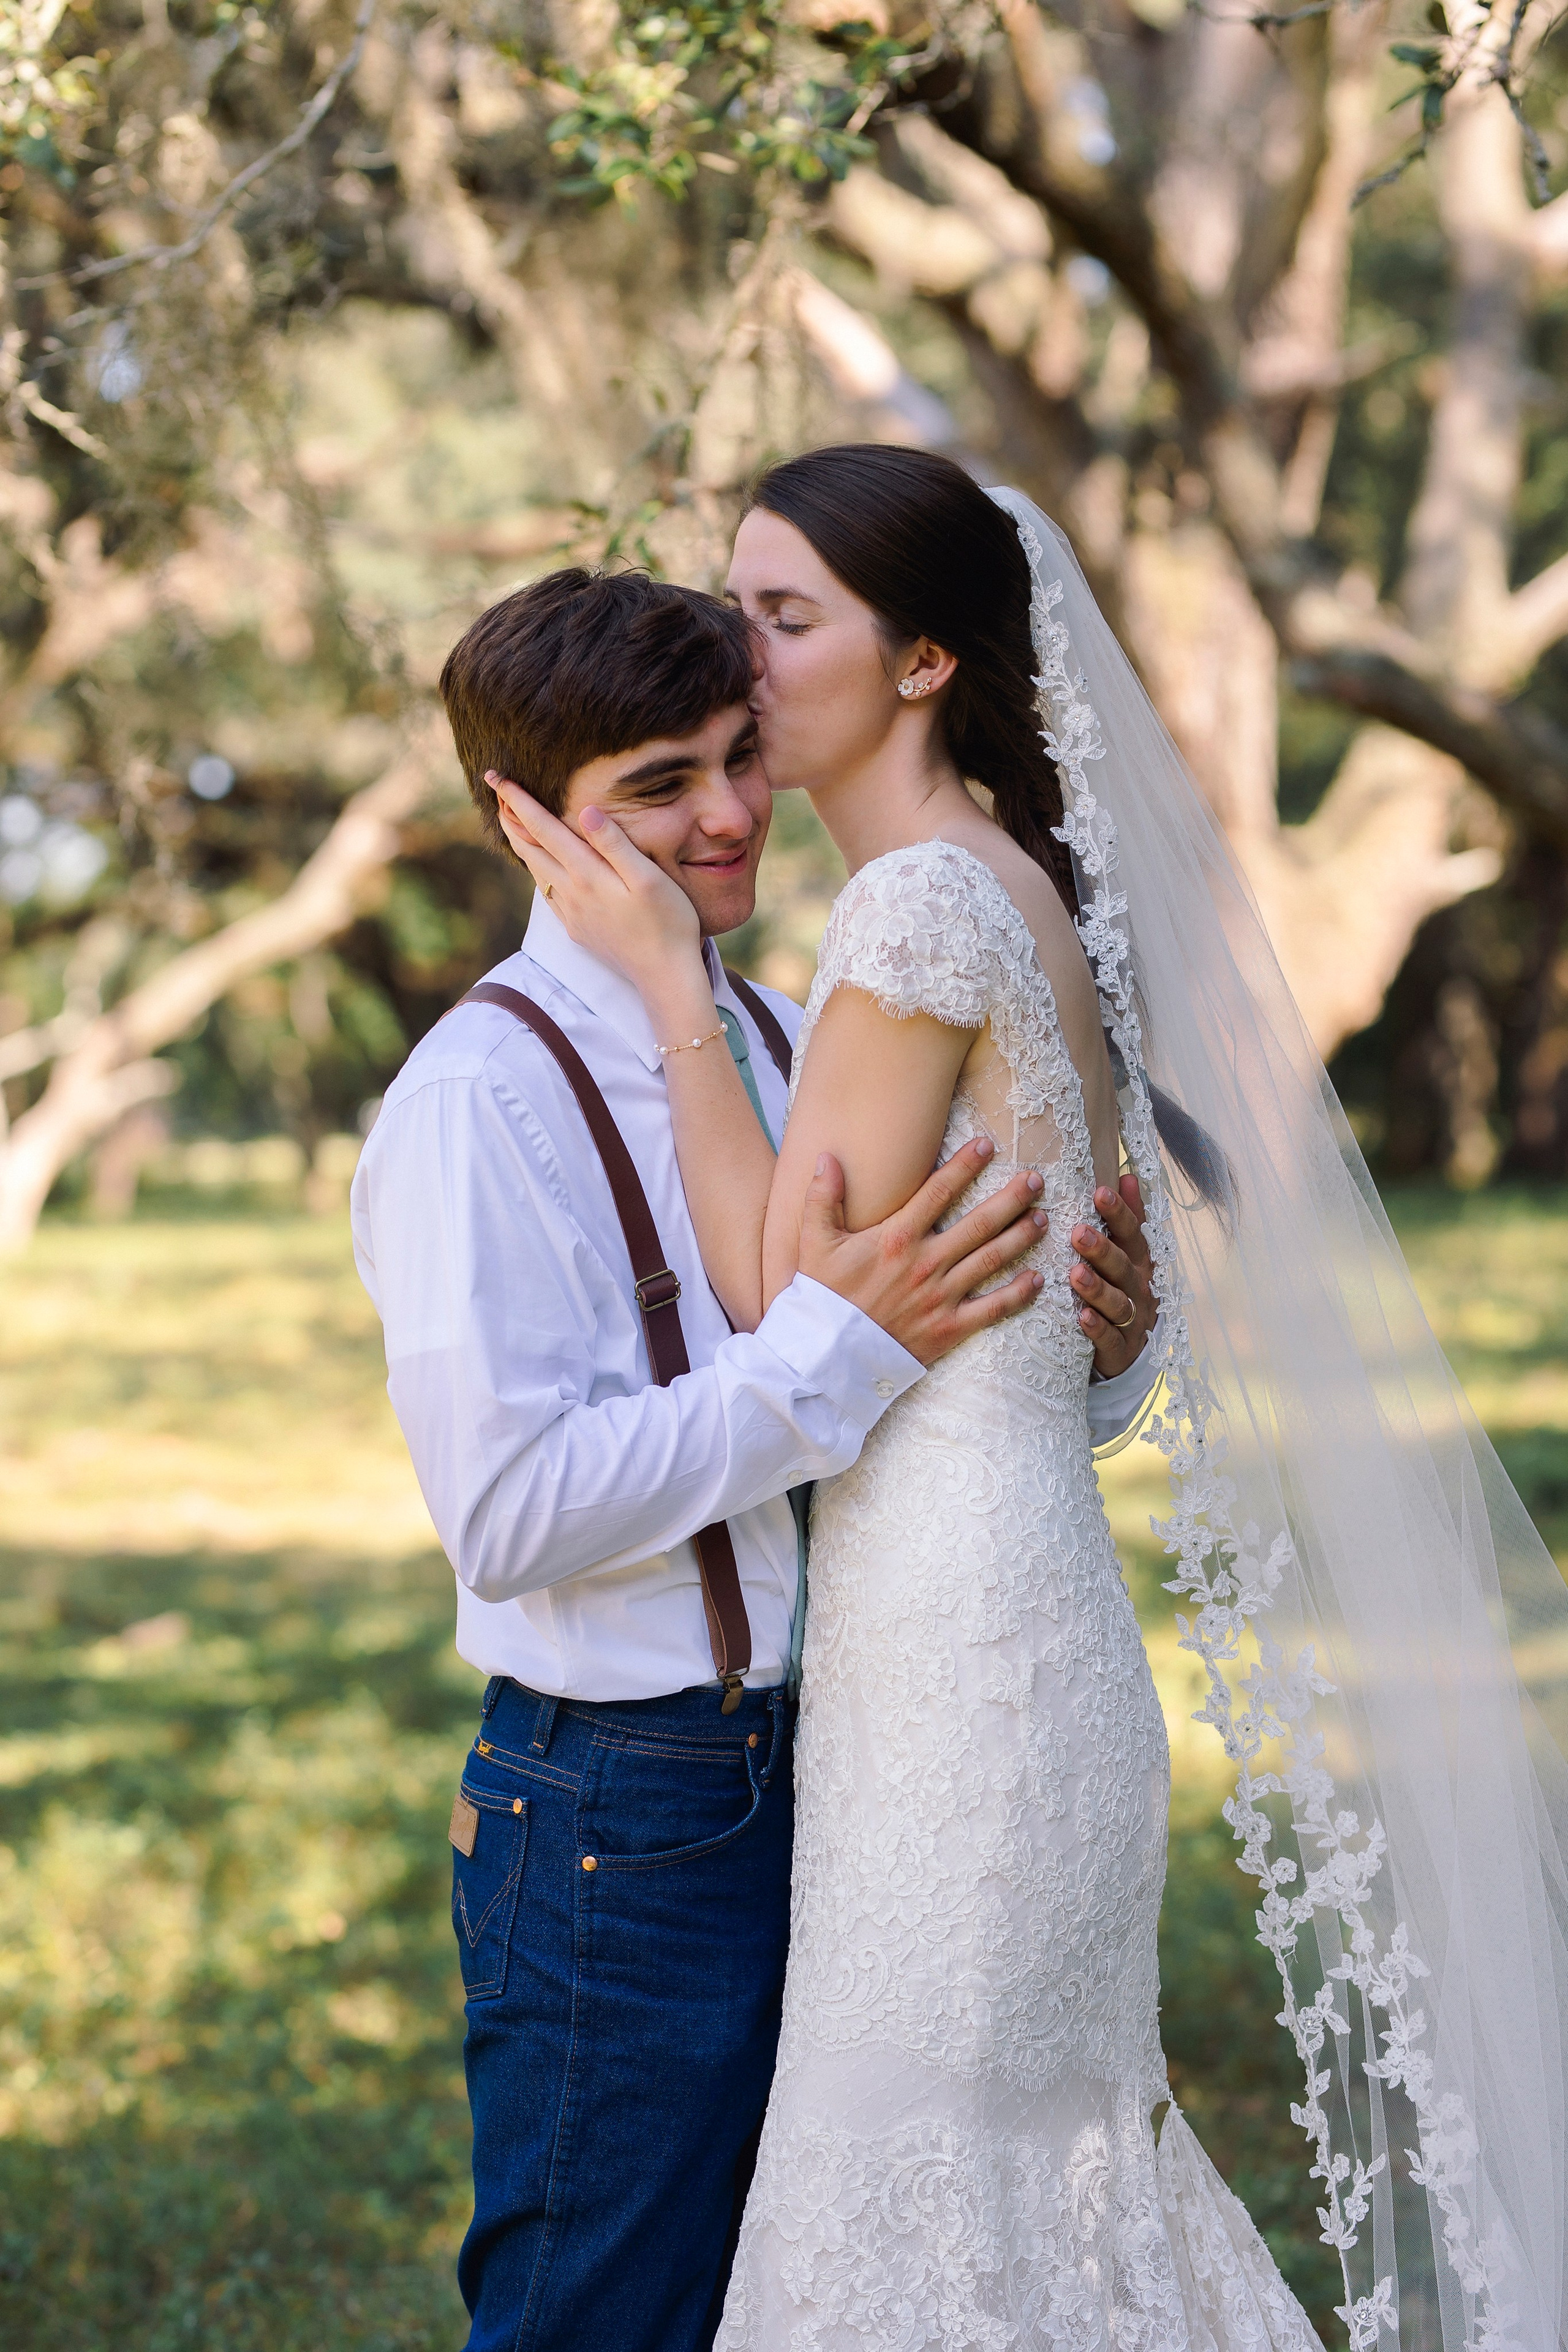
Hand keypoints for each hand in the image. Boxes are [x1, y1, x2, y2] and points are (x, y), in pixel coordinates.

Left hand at [486, 775, 701, 992]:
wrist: (664, 975)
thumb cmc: (668, 922)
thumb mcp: (648, 878)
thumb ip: (614, 844)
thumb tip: (585, 811)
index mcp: (586, 875)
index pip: (543, 829)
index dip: (519, 801)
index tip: (498, 778)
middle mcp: (570, 893)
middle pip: (529, 848)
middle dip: (510, 816)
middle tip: (495, 789)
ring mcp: (570, 913)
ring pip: (535, 870)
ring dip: (520, 841)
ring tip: (509, 819)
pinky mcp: (576, 928)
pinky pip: (547, 890)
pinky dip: (535, 868)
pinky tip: (539, 863)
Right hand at [798, 1137, 1046, 1366]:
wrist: (827, 1356)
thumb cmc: (822, 1298)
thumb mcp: (814, 1243)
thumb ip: (823, 1198)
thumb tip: (827, 1157)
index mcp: (896, 1237)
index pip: (939, 1191)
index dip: (966, 1165)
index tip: (989, 1145)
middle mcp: (925, 1263)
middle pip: (980, 1223)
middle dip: (1012, 1198)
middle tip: (1036, 1179)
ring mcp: (940, 1297)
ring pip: (991, 1260)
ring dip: (1021, 1237)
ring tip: (1043, 1218)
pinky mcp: (949, 1328)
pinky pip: (992, 1309)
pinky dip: (1018, 1294)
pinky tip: (1038, 1279)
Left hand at [1070, 1173, 1157, 1378]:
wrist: (1129, 1351)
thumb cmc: (1120, 1290)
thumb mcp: (1127, 1254)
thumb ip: (1127, 1218)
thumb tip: (1127, 1176)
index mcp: (1138, 1262)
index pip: (1132, 1234)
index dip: (1119, 1214)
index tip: (1100, 1192)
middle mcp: (1138, 1288)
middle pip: (1122, 1267)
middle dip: (1101, 1249)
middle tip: (1077, 1232)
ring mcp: (1131, 1320)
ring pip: (1117, 1303)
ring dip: (1097, 1288)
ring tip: (1076, 1274)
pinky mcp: (1119, 1348)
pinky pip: (1109, 1338)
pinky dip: (1097, 1328)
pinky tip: (1082, 1317)